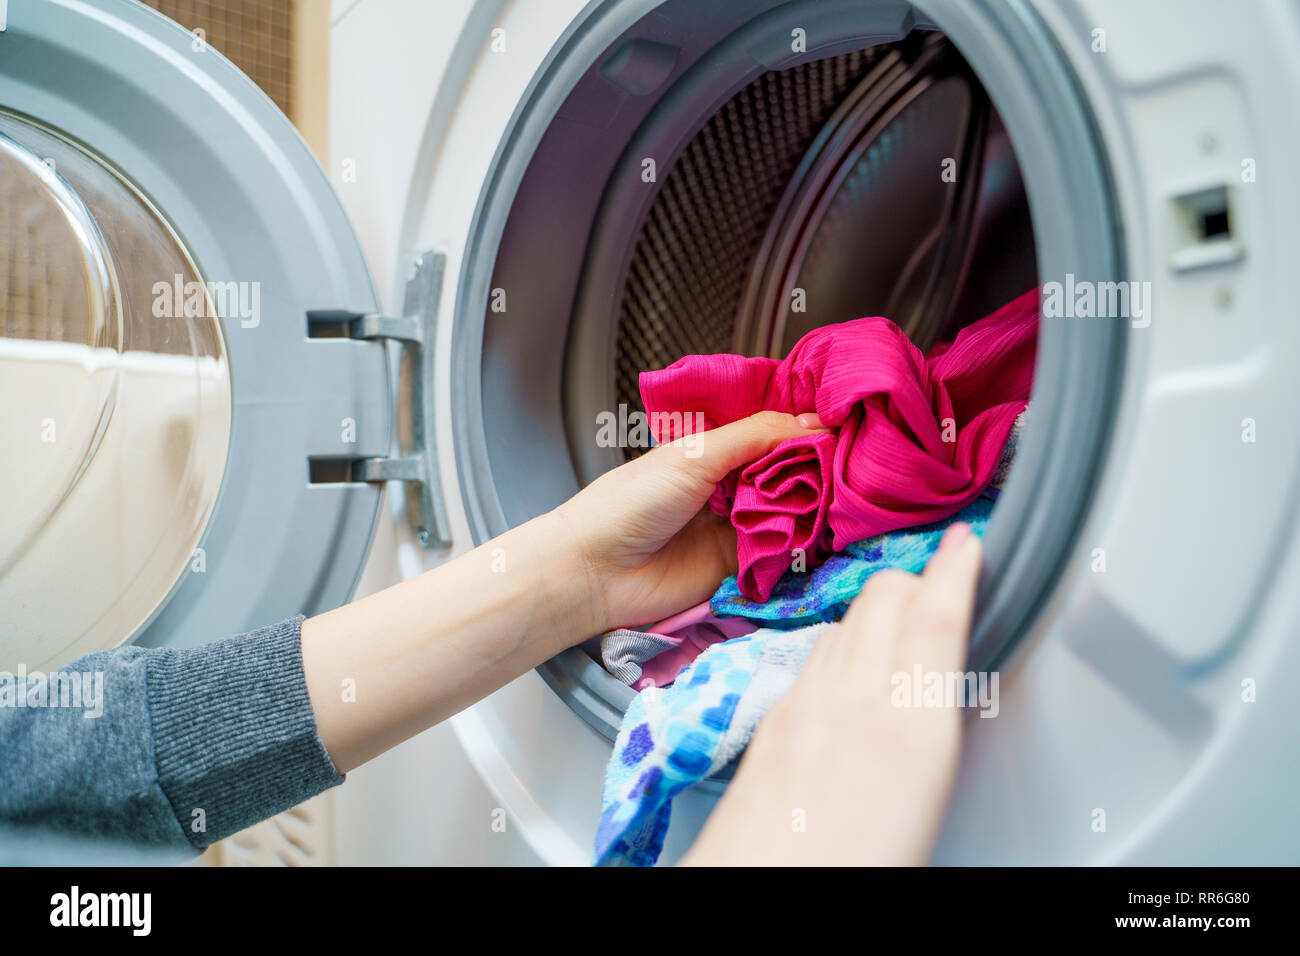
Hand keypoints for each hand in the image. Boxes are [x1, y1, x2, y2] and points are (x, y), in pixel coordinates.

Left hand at [554, 410, 824, 634]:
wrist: (596, 571)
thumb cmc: (630, 503)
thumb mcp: (696, 454)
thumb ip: (756, 435)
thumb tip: (815, 422)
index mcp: (715, 447)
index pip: (773, 429)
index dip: (806, 426)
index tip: (849, 422)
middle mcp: (730, 483)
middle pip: (790, 470)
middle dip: (819, 466)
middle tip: (858, 462)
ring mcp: (737, 524)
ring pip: (793, 509)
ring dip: (817, 504)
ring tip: (850, 494)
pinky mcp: (741, 565)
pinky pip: (783, 550)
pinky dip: (804, 542)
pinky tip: (828, 531)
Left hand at [681, 522, 980, 865]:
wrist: (758, 894)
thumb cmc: (852, 872)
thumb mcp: (929, 803)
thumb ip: (936, 733)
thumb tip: (945, 700)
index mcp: (904, 730)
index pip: (934, 618)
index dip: (955, 569)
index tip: (966, 541)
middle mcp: (848, 704)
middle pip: (883, 600)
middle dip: (917, 580)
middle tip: (942, 587)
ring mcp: (802, 706)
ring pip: (846, 622)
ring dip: (878, 609)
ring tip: (901, 626)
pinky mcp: (772, 722)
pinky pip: (814, 655)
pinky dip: (843, 642)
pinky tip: (851, 669)